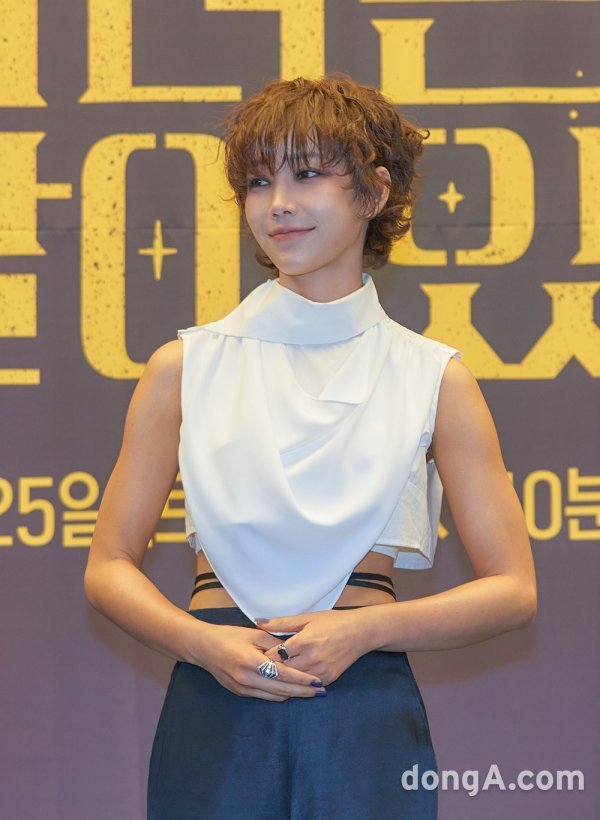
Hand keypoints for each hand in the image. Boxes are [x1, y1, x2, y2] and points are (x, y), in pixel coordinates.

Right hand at [195, 622, 326, 701]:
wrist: (203, 647)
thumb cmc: (229, 636)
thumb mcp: (254, 634)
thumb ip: (275, 644)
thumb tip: (295, 651)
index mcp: (251, 662)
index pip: (284, 674)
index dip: (303, 679)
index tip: (318, 681)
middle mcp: (247, 679)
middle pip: (282, 690)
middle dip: (303, 691)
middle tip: (321, 691)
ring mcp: (243, 689)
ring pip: (275, 697)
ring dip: (293, 695)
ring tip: (310, 692)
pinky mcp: (240, 693)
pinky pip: (265, 696)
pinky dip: (280, 694)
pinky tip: (290, 690)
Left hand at [257, 608, 369, 685]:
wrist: (360, 632)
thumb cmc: (333, 621)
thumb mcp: (307, 618)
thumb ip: (282, 623)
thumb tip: (259, 623)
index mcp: (304, 641)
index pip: (275, 656)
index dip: (265, 657)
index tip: (259, 655)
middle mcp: (312, 659)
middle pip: (282, 672)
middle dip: (271, 670)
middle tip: (262, 667)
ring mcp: (321, 671)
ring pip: (294, 682)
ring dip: (284, 679)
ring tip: (275, 674)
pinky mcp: (329, 679)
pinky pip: (308, 686)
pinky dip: (299, 683)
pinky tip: (293, 679)